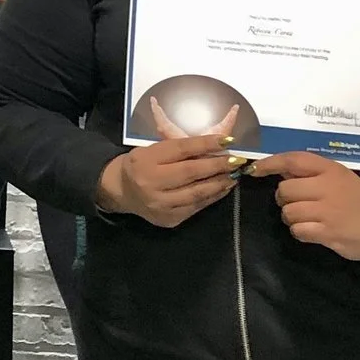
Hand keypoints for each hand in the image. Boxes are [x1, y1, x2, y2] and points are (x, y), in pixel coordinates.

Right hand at [94, 97, 241, 227]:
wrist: (121, 191)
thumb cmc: (141, 165)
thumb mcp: (153, 150)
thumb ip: (179, 149)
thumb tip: (216, 146)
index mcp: (145, 160)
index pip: (181, 149)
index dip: (206, 144)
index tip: (228, 140)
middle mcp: (151, 183)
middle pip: (191, 172)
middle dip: (218, 165)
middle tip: (238, 160)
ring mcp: (160, 204)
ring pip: (197, 192)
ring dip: (220, 182)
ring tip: (235, 174)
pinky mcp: (169, 219)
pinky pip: (197, 206)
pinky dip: (213, 196)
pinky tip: (223, 188)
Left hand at [250, 150, 359, 260]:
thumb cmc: (359, 201)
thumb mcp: (341, 178)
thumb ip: (312, 173)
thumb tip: (280, 169)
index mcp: (331, 170)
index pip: (293, 160)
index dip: (270, 163)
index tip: (254, 168)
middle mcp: (327, 187)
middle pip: (284, 190)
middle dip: (285, 199)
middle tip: (298, 203)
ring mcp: (327, 211)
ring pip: (288, 212)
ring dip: (293, 217)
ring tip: (309, 218)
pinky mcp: (327, 232)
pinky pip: (297, 230)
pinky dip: (301, 232)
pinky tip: (314, 230)